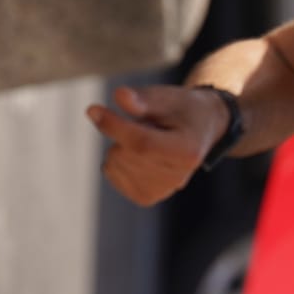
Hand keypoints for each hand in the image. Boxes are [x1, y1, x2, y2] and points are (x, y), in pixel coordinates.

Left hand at [86, 84, 227, 206]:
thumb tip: (119, 95)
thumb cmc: (184, 110)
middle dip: (122, 131)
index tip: (93, 110)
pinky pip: (111, 172)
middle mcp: (177, 178)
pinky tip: (139, 152)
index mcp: (188, 152)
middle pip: (126, 154)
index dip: (115, 126)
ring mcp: (161, 191)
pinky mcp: (145, 197)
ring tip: (147, 137)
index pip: (143, 143)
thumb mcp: (170, 97)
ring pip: (115, 163)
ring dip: (121, 144)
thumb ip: (145, 98)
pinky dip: (117, 157)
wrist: (201, 130)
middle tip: (147, 122)